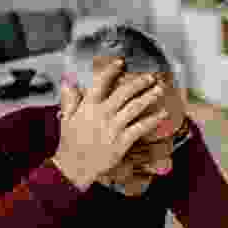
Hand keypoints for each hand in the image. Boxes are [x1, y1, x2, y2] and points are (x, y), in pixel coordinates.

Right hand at [52, 58, 168, 189]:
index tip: (121, 62)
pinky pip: (140, 127)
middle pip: (123, 93)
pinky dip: (153, 120)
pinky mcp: (122, 141)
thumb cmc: (71, 143)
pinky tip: (162, 114)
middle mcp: (102, 114)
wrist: (74, 166)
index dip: (111, 70)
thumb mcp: (66, 118)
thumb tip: (68, 81)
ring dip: (149, 97)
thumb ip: (69, 98)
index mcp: (88, 106)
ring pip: (134, 107)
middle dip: (139, 82)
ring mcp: (113, 127)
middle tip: (150, 77)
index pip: (100, 83)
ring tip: (159, 90)